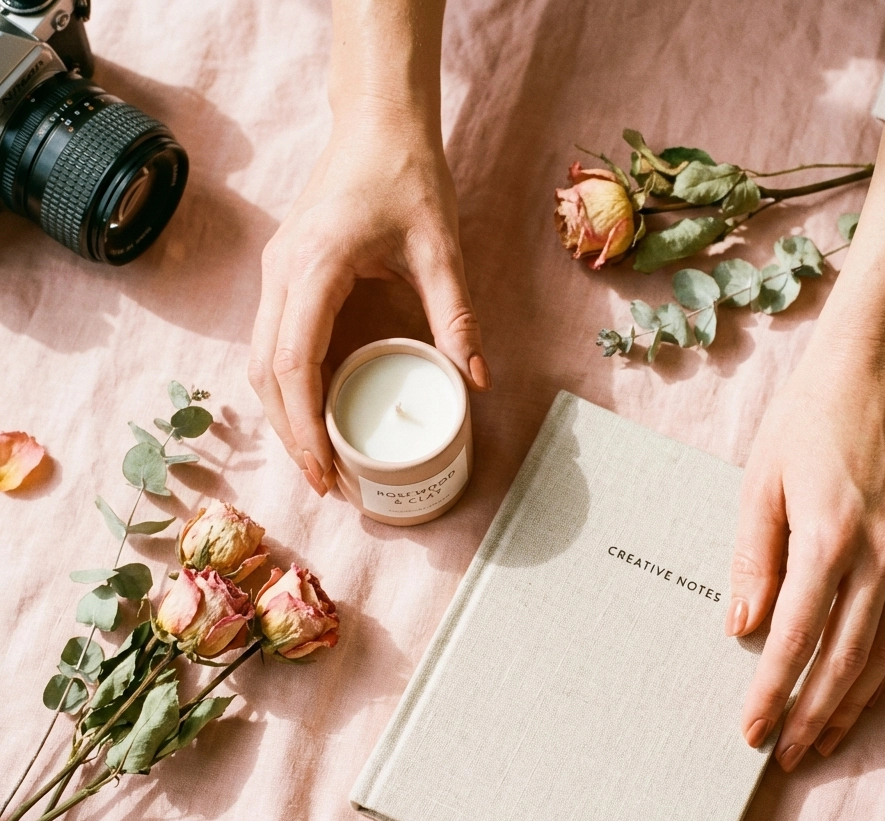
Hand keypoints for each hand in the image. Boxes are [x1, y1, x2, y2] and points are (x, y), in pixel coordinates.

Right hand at [248, 107, 489, 496]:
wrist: (376, 122)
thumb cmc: (407, 175)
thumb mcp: (441, 250)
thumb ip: (457, 317)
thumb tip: (474, 382)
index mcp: (315, 267)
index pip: (293, 364)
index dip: (305, 427)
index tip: (326, 472)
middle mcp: (281, 273)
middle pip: (265, 372)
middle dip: (290, 434)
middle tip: (326, 483)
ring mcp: (275, 272)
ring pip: (259, 360)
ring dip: (282, 414)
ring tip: (318, 460)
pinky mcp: (283, 273)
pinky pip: (270, 341)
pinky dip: (286, 386)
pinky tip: (312, 413)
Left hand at [726, 124, 884, 768]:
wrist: (876, 368)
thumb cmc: (805, 420)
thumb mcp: (759, 484)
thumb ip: (752, 560)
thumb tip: (739, 628)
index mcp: (830, 537)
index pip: (796, 637)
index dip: (772, 690)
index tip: (750, 731)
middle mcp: (883, 554)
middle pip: (847, 658)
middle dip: (814, 713)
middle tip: (786, 755)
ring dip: (854, 702)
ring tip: (824, 739)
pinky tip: (864, 688)